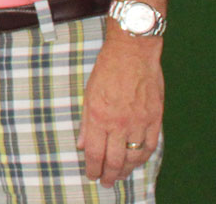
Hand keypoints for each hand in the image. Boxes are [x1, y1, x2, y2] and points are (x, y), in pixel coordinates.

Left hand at [77, 33, 162, 185]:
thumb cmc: (107, 70)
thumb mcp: (88, 93)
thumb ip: (86, 122)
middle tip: (106, 182)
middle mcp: (119, 123)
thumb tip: (82, 144)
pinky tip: (137, 161)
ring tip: (120, 175)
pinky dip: (144, 157)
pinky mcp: (154, 118)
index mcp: (98, 116)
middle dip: (109, 175)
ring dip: (126, 169)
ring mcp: (139, 122)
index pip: (95, 152)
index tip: (91, 176)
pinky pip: (150, 145)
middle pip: (114, 160)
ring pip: (134, 156)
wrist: (132, 53)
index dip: (93, 168)